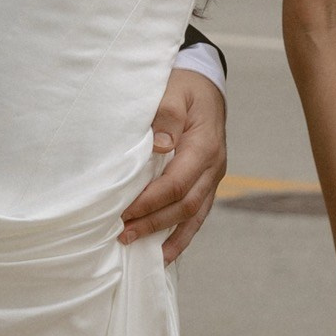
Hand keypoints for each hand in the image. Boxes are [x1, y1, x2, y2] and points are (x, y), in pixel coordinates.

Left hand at [120, 66, 227, 264]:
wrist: (207, 84)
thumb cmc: (185, 86)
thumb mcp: (174, 90)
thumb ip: (167, 115)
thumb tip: (159, 144)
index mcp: (204, 145)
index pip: (177, 183)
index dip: (150, 201)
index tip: (124, 212)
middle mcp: (213, 166)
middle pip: (185, 205)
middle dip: (154, 223)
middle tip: (123, 235)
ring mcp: (213, 176)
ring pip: (194, 215)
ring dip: (167, 234)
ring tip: (139, 249)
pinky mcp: (208, 181)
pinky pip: (198, 213)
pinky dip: (182, 233)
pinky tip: (165, 251)